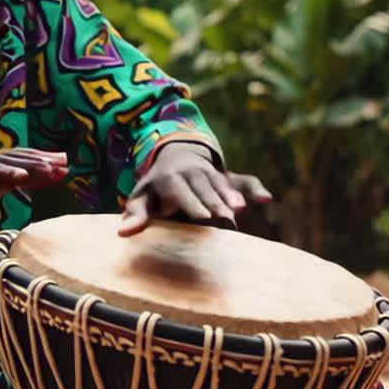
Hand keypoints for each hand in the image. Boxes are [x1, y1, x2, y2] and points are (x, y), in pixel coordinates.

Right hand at [0, 149, 68, 243]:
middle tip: (66, 162)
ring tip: (52, 168)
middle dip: (42, 160)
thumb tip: (16, 183)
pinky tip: (23, 177)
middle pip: (15, 158)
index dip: (40, 164)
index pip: (16, 163)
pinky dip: (4, 173)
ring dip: (29, 164)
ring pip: (4, 162)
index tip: (63, 167)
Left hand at [119, 143, 271, 237]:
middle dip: (217, 206)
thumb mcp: (140, 197)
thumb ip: (135, 215)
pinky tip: (266, 199)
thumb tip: (122, 233)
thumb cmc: (155, 188)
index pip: (185, 196)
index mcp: (172, 180)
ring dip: (232, 200)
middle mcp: (194, 174)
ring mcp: (213, 174)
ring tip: (239, 214)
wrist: (175, 156)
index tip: (202, 221)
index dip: (195, 208)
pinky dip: (254, 189)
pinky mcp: (227, 176)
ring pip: (224, 187)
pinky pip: (243, 180)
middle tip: (227, 223)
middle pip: (207, 193)